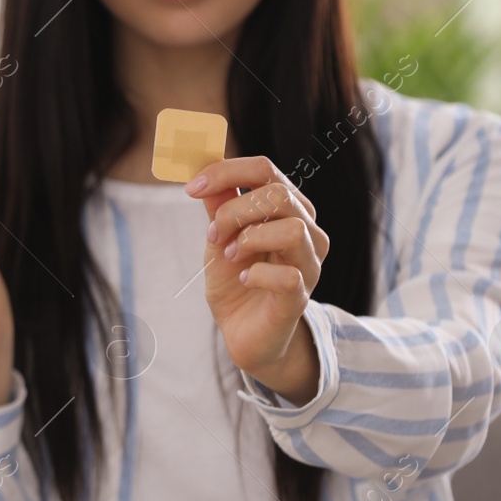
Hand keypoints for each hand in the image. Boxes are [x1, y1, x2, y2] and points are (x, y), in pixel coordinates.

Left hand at [187, 156, 328, 404]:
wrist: (242, 331)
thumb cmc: (235, 278)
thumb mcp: (220, 236)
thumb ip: (219, 203)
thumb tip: (204, 169)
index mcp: (288, 208)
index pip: (265, 169)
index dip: (226, 172)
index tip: (192, 188)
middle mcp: (308, 231)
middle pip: (279, 195)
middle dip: (235, 211)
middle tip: (214, 234)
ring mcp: (309, 264)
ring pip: (292, 229)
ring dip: (249, 239)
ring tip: (232, 256)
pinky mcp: (301, 296)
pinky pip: (287, 276)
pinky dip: (256, 275)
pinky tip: (245, 280)